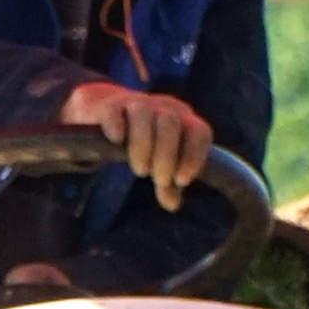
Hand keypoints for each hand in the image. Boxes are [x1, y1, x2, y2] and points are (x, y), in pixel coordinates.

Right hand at [58, 82, 218, 208]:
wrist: (109, 112)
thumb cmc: (144, 142)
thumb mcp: (159, 162)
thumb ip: (168, 184)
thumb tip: (172, 205)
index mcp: (184, 121)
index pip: (199, 131)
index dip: (194, 156)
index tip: (182, 181)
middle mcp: (164, 108)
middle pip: (170, 123)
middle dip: (166, 155)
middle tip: (159, 180)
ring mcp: (137, 103)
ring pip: (143, 114)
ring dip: (143, 144)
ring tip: (140, 170)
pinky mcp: (111, 105)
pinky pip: (115, 111)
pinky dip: (116, 126)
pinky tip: (117, 141)